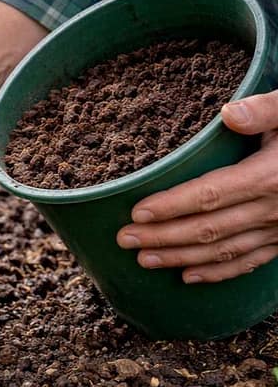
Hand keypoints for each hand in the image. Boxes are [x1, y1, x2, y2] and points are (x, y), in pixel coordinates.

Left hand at [117, 92, 277, 282]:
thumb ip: (267, 109)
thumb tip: (229, 113)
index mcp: (271, 176)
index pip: (210, 195)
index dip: (171, 206)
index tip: (137, 211)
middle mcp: (276, 208)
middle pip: (208, 228)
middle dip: (162, 236)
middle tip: (124, 239)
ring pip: (224, 251)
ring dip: (181, 257)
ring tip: (143, 259)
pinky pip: (250, 262)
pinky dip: (218, 272)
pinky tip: (188, 276)